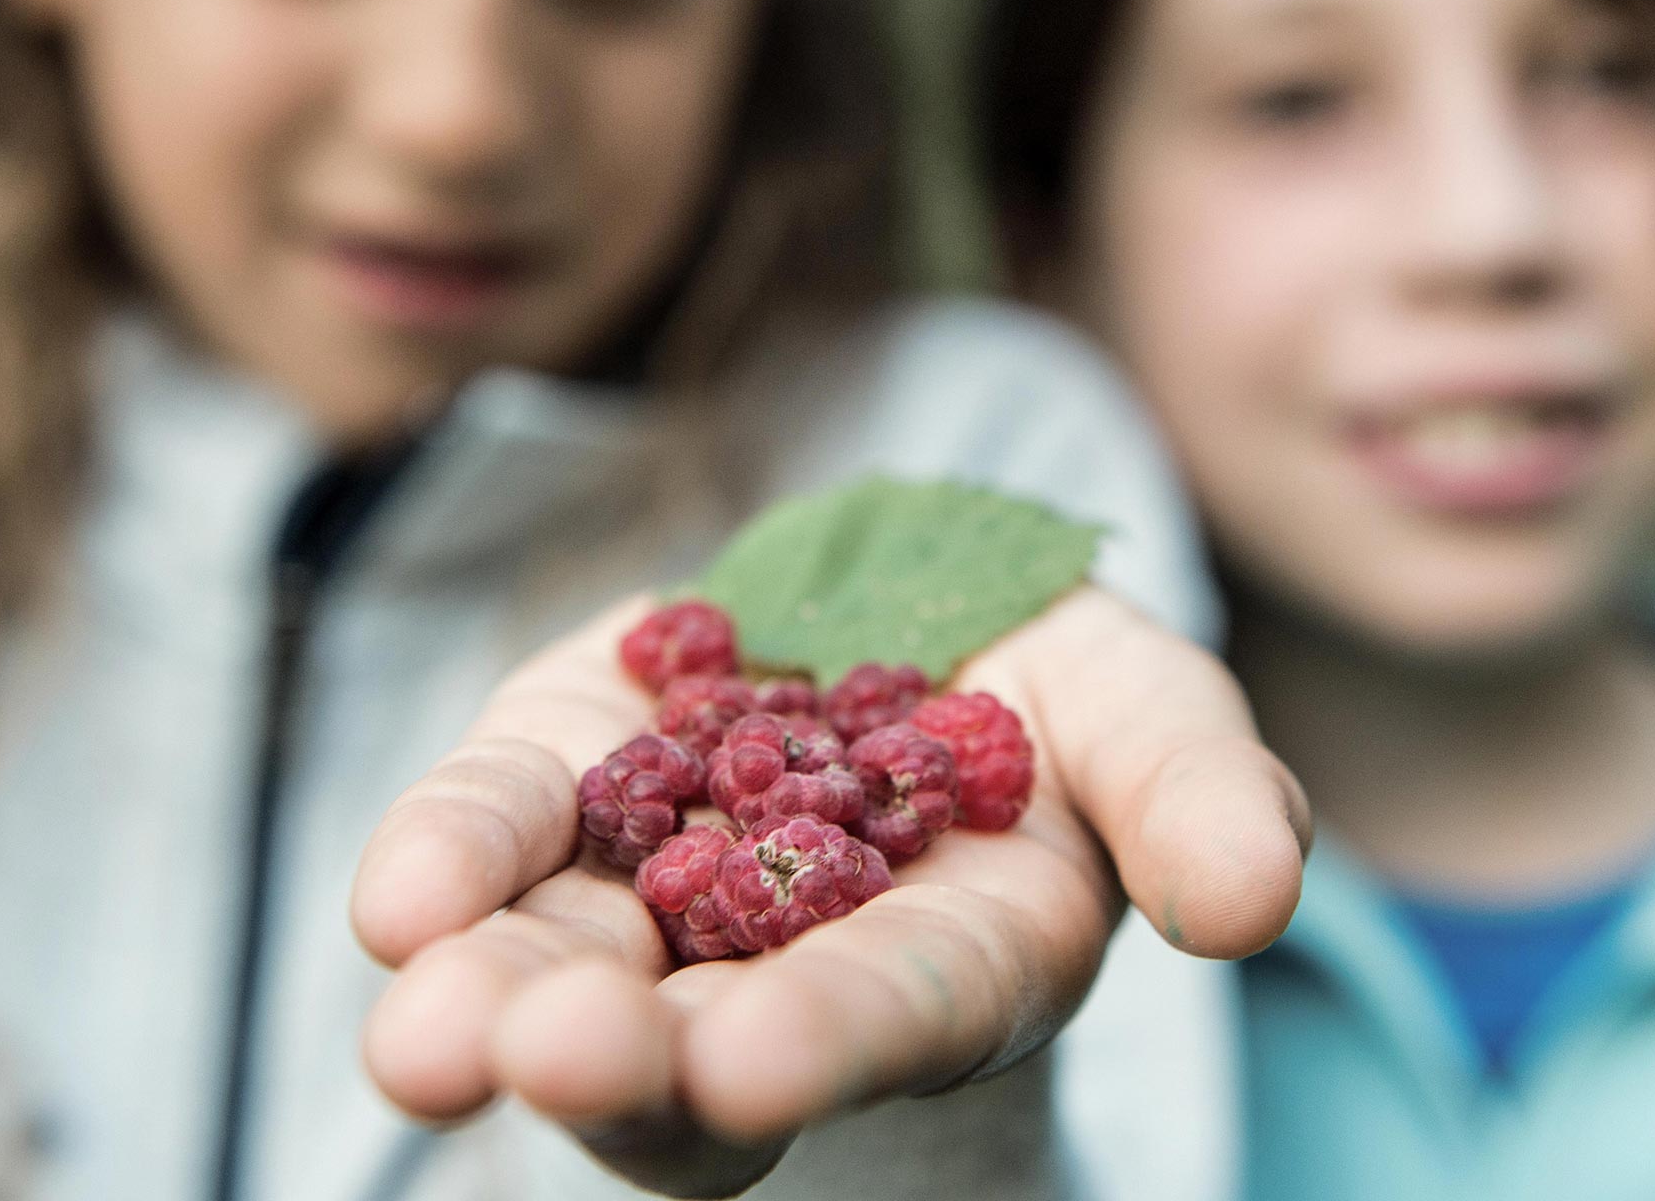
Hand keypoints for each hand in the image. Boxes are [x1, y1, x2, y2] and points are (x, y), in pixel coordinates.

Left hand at [351, 586, 1307, 1196]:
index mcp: (953, 955)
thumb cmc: (1058, 678)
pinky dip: (452, 861)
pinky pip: (499, 838)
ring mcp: (659, 877)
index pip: (893, 1010)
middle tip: (539, 1063)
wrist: (910, 588)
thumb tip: (1252, 899)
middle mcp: (789, 957)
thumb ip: (1198, 795)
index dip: (828, 1037)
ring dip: (496, 1000)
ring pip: (570, 972)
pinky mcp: (569, 774)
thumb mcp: (1150, 709)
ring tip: (427, 1029)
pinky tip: (403, 901)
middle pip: (698, 1047)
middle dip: (622, 1066)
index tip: (751, 1066)